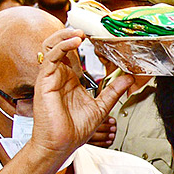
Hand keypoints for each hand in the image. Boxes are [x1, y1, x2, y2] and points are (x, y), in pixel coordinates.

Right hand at [31, 29, 135, 162]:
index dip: (81, 42)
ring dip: (64, 36)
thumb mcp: (101, 106)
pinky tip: (75, 42)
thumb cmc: (75, 129)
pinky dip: (62, 46)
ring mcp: (50, 77)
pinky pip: (51, 57)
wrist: (61, 145)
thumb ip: (113, 90)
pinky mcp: (44, 81)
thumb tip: (129, 77)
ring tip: (80, 32)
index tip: (97, 36)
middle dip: (70, 33)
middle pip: (59, 45)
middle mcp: (59, 75)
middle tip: (87, 29)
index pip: (72, 53)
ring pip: (51, 46)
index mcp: (70, 79)